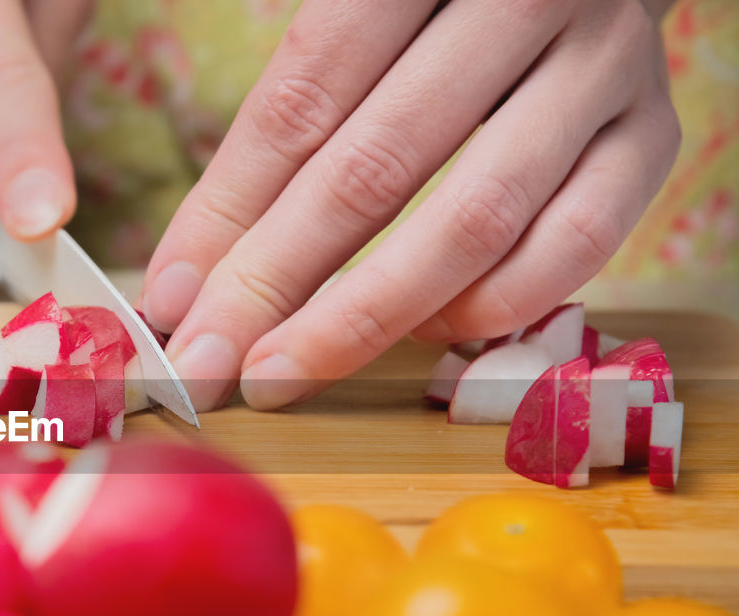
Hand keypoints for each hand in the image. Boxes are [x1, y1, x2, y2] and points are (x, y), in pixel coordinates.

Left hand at [142, 0, 680, 410]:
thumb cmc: (427, 17)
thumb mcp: (344, 37)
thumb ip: (274, 135)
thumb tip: (183, 285)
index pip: (300, 104)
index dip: (226, 216)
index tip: (170, 307)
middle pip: (375, 168)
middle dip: (276, 283)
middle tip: (212, 365)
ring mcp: (603, 67)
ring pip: (474, 218)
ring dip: (366, 316)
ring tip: (287, 370)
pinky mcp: (654, 135)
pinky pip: (576, 245)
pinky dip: (489, 305)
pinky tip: (422, 334)